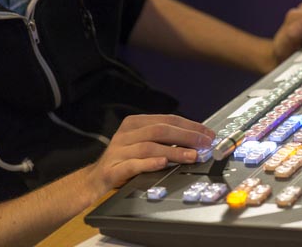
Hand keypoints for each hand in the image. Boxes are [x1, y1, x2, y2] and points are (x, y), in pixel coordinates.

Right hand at [87, 114, 214, 194]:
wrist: (93, 181)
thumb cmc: (124, 160)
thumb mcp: (142, 144)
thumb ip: (163, 139)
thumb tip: (196, 140)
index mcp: (135, 124)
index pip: (167, 120)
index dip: (190, 126)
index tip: (208, 134)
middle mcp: (126, 134)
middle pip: (160, 130)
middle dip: (186, 136)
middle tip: (204, 144)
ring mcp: (118, 151)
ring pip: (149, 146)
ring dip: (173, 151)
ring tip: (192, 156)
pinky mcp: (112, 169)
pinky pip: (132, 165)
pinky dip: (149, 163)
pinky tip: (163, 164)